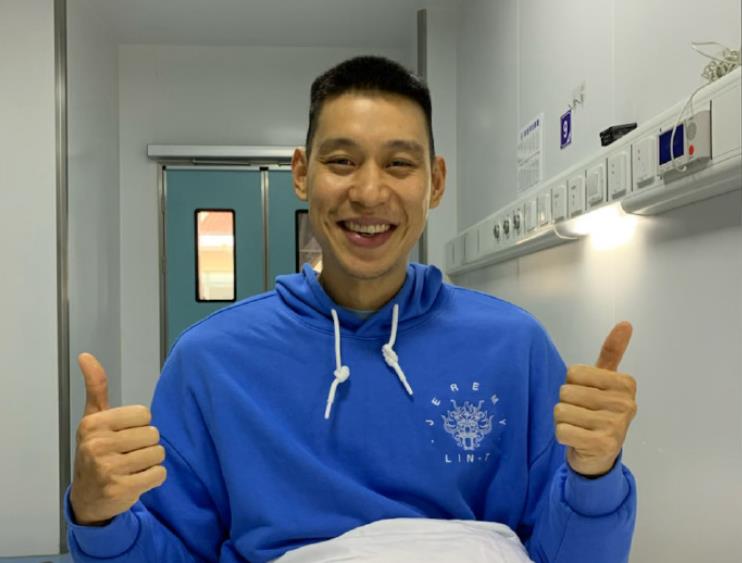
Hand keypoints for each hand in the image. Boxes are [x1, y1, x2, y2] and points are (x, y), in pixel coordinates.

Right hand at [69, 353, 166, 524]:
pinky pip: (159, 474)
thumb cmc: (96, 451)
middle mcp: (97, 445)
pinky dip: (153, 477)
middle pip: (153, 434)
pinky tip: (136, 480)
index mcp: (93, 424)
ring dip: (150, 461)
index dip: (140, 425)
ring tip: (131, 467)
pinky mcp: (121, 490)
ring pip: (158, 454)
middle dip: (146, 445)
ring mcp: (108, 469)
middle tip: (128, 454)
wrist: (87, 498)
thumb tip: (85, 355)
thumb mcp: (94, 418)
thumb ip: (96, 387)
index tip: (123, 435)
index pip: (144, 414)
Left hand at [554, 322, 637, 476]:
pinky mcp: (602, 445)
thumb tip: (626, 323)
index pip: (573, 372)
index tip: (587, 397)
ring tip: (579, 427)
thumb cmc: (599, 412)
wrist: (599, 455)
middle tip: (582, 415)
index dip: (572, 384)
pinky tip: (577, 440)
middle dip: (566, 404)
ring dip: (563, 421)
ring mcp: (616, 426)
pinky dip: (563, 436)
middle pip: (566, 392)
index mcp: (626, 384)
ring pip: (561, 411)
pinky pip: (562, 431)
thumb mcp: (606, 381)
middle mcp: (625, 404)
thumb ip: (612, 352)